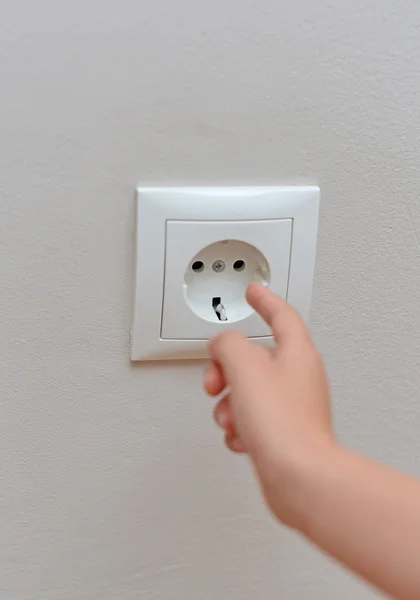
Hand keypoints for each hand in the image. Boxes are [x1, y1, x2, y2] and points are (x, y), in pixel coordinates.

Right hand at [204, 282, 333, 525]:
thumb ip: (227, 345)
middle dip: (226, 368)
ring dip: (228, 403)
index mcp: (297, 353)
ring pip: (246, 391)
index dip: (264, 300)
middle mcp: (297, 377)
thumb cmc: (283, 426)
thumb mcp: (245, 368)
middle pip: (253, 358)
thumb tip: (221, 347)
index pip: (281, 315)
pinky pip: (249, 419)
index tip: (254, 291)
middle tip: (215, 380)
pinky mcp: (282, 432)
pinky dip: (238, 427)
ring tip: (232, 418)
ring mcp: (291, 406)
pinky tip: (243, 438)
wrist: (298, 477)